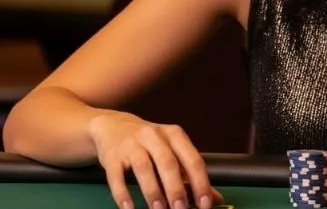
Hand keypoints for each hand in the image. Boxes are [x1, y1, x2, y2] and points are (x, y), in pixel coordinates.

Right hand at [89, 111, 223, 208]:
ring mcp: (132, 144)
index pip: (192, 159)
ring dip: (153, 191)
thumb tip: (214, 198)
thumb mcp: (172, 151)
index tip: (205, 204)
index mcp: (174, 135)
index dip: (200, 183)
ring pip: (144, 168)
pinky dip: (123, 193)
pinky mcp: (112, 155)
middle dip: (176, 189)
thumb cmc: (149, 143)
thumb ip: (191, 175)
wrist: (113, 126)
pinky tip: (129, 208)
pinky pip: (117, 175)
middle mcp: (154, 136)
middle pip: (168, 163)